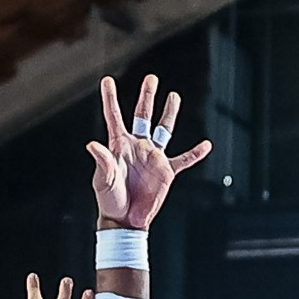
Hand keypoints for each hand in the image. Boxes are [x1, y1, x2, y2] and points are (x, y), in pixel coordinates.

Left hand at [88, 72, 211, 230]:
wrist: (125, 219)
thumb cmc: (110, 199)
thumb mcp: (104, 180)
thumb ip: (102, 161)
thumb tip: (92, 145)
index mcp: (119, 145)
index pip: (115, 116)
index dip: (110, 98)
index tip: (107, 80)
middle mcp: (137, 146)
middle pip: (143, 115)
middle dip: (147, 96)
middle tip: (151, 78)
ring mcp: (153, 157)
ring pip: (163, 129)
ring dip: (168, 113)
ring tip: (173, 96)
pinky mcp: (166, 171)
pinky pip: (184, 159)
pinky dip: (195, 153)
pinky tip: (206, 145)